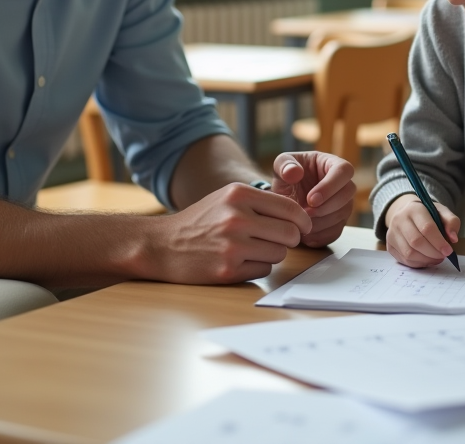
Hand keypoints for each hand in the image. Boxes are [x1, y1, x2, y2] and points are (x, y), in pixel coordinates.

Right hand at [139, 182, 311, 283]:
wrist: (161, 245)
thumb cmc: (198, 222)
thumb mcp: (225, 198)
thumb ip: (259, 201)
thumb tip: (297, 213)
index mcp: (238, 194)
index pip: (290, 208)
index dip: (302, 220)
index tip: (303, 226)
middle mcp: (237, 217)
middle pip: (290, 233)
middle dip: (289, 239)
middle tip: (279, 241)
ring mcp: (232, 245)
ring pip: (279, 253)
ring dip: (272, 254)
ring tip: (252, 250)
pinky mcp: (228, 269)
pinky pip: (263, 270)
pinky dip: (257, 268)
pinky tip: (240, 262)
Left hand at [269, 151, 355, 247]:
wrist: (286, 195)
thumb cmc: (287, 175)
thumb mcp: (281, 165)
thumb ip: (284, 165)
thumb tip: (294, 172)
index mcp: (332, 164)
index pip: (343, 171)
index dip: (330, 186)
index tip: (311, 199)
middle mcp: (343, 184)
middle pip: (347, 195)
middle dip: (326, 207)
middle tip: (305, 213)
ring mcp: (343, 204)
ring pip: (342, 215)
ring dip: (321, 222)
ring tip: (301, 223)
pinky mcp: (338, 222)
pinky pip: (336, 231)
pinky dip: (320, 236)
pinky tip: (305, 234)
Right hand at [384, 193, 460, 267]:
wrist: (405, 213)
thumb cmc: (427, 214)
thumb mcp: (442, 212)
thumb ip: (452, 222)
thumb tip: (453, 239)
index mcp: (414, 209)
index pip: (427, 228)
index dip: (439, 242)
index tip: (448, 251)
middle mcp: (399, 220)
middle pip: (416, 242)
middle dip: (433, 253)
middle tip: (443, 256)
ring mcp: (392, 233)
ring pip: (409, 253)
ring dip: (426, 260)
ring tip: (436, 258)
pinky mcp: (389, 245)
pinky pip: (404, 260)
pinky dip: (418, 263)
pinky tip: (426, 259)